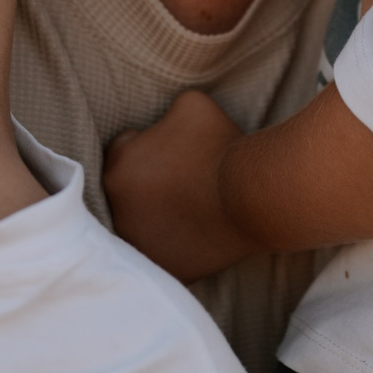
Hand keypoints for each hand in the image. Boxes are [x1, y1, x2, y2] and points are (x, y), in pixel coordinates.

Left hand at [104, 90, 259, 282]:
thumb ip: (167, 110)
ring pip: (143, 224)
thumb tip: (168, 119)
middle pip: (129, 190)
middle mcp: (118, 210)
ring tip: (190, 205)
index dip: (148, 146)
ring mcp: (141, 245)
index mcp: (118, 167)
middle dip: (148, 182)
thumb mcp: (190, 103)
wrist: (254, 196)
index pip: (124, 151)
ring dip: (158, 214)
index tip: (174, 151)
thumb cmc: (221, 146)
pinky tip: (198, 229)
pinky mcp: (166, 269)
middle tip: (182, 179)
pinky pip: (165, 253)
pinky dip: (177, 242)